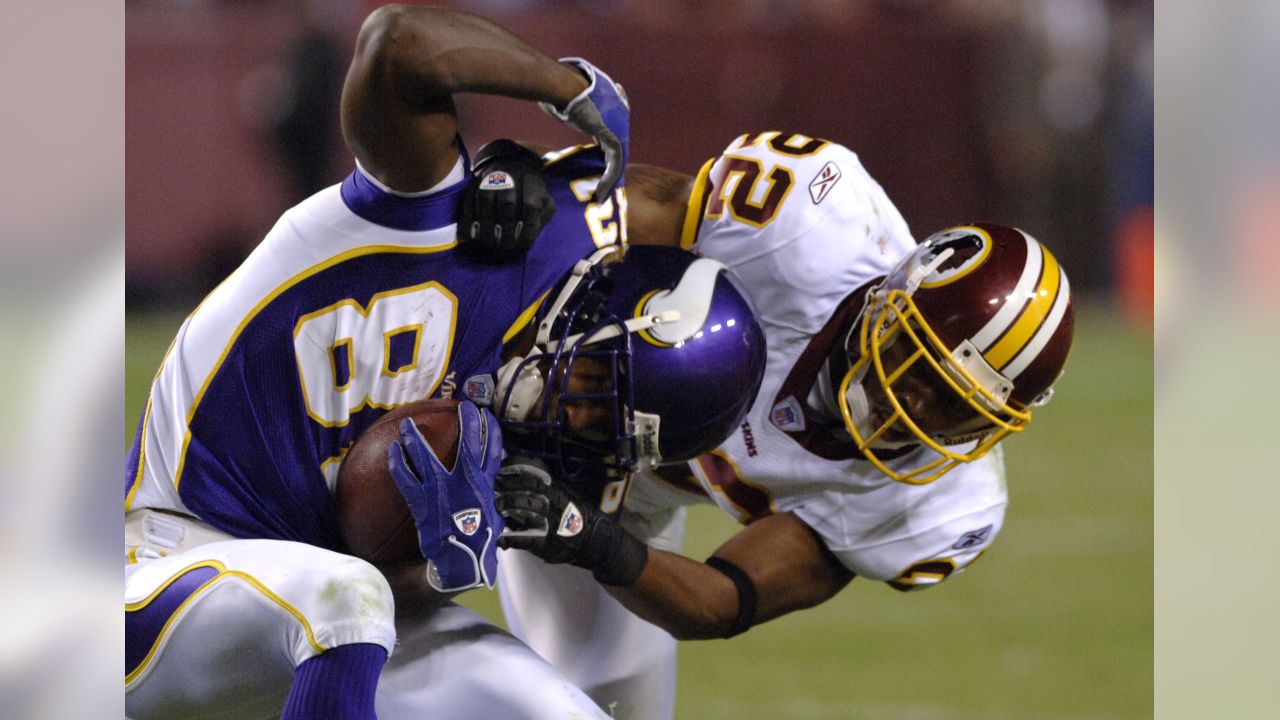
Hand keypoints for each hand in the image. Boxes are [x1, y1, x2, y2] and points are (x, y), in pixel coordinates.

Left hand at [387, 402, 503, 591]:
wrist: (461, 562)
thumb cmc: (478, 544)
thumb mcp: (493, 519)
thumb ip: (489, 501)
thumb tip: (488, 493)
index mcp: (484, 487)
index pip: (491, 452)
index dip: (491, 432)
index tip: (487, 417)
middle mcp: (464, 484)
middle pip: (466, 447)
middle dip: (467, 424)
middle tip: (463, 406)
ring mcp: (441, 491)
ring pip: (426, 457)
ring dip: (415, 439)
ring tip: (407, 424)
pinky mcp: (422, 502)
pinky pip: (406, 478)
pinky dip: (398, 463)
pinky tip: (391, 450)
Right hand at [457, 139, 556, 263]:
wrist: (509, 163)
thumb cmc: (530, 190)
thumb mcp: (545, 200)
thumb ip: (543, 216)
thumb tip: (532, 235)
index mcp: (531, 184)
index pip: (530, 208)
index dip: (527, 229)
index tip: (523, 246)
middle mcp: (510, 180)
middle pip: (507, 206)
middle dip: (506, 231)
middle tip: (504, 249)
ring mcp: (490, 181)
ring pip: (486, 204)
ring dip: (486, 228)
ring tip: (488, 244)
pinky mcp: (474, 185)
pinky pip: (468, 203)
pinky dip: (469, 220)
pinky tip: (473, 236)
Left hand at [495, 463, 647, 585]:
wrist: (596, 541)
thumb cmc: (577, 515)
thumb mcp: (567, 494)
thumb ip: (547, 485)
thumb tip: (520, 473)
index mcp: (559, 489)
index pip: (537, 471)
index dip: (517, 466)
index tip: (502, 465)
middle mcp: (556, 504)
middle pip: (528, 489)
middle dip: (509, 485)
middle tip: (494, 484)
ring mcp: (551, 524)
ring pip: (526, 510)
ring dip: (508, 506)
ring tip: (497, 506)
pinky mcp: (547, 544)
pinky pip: (526, 539)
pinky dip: (511, 538)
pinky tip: (500, 538)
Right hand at [539, 57, 628, 203]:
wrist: (563, 85)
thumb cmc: (558, 90)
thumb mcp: (566, 103)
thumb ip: (567, 110)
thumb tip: (551, 107)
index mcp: (610, 109)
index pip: (613, 137)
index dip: (608, 156)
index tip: (600, 170)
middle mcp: (620, 117)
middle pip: (619, 151)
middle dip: (613, 172)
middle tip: (605, 189)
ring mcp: (620, 126)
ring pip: (619, 161)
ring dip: (610, 180)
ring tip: (602, 196)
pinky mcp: (614, 136)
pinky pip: (615, 163)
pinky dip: (608, 179)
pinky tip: (600, 193)